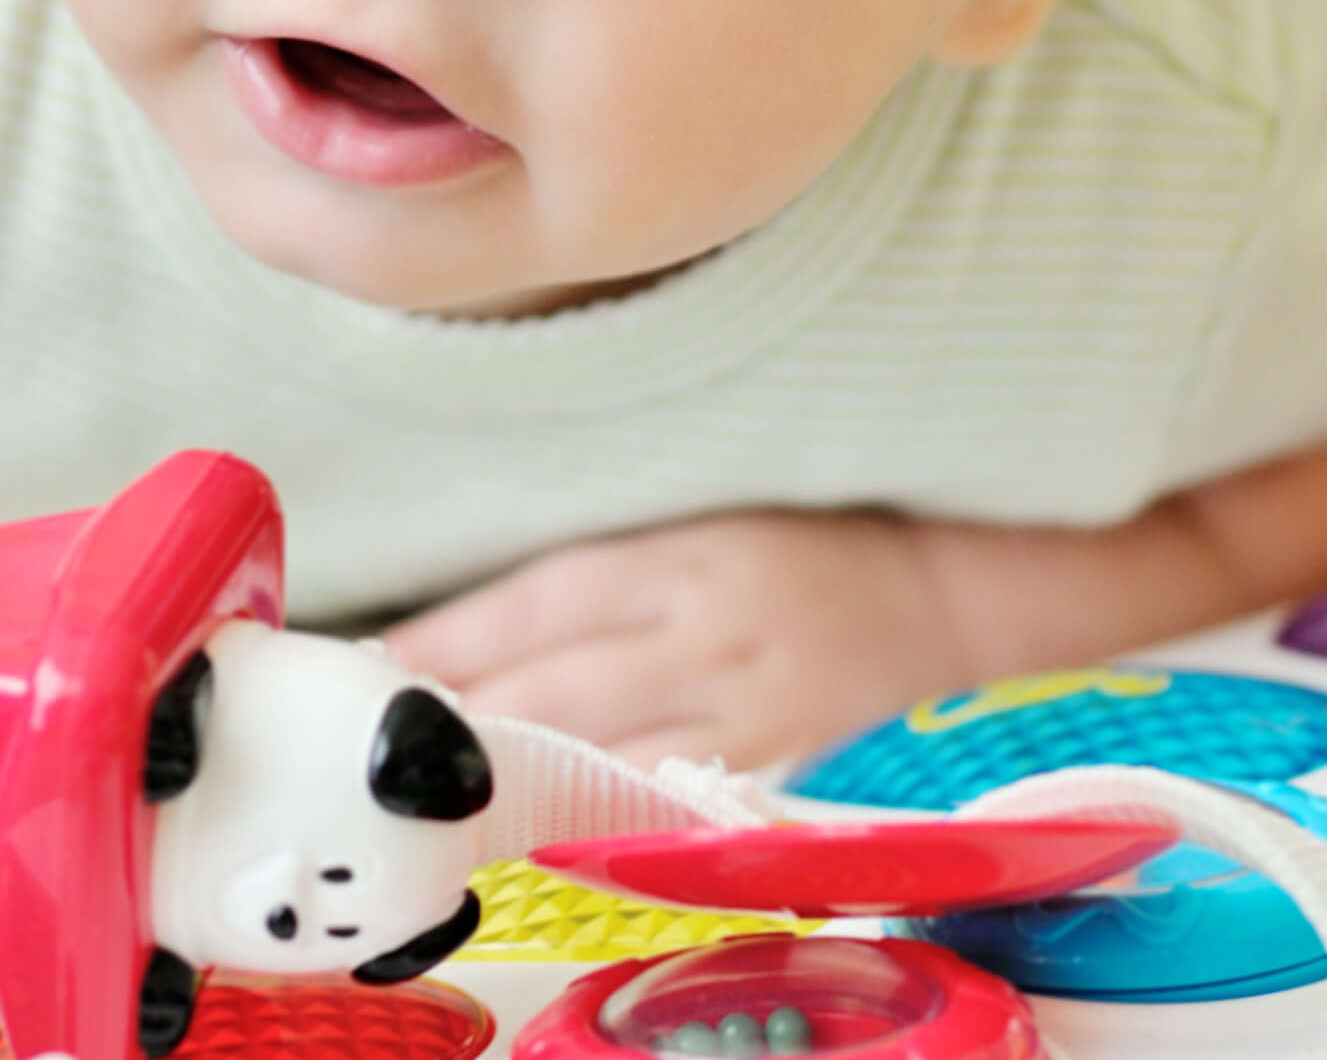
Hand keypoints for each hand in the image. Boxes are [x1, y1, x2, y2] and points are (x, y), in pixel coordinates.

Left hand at [379, 510, 953, 774]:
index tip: (375, 657)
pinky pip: (665, 797)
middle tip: (376, 732)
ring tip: (427, 777)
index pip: (540, 600)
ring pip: (601, 758)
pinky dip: (593, 810)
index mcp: (685, 554)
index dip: (452, 635)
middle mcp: (707, 636)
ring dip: (509, 771)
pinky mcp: (773, 768)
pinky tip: (532, 817)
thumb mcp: (710, 509)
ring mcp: (744, 714)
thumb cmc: (815, 531)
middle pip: (556, 692)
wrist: (951, 589)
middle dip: (458, 718)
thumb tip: (490, 606)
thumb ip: (614, 557)